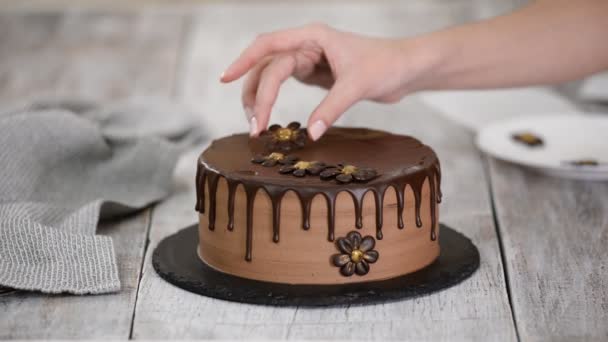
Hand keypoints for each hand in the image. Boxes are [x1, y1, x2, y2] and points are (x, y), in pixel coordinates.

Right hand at [221, 23, 432, 139]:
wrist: (406, 69)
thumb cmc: (387, 65)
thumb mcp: (358, 86)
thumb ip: (332, 108)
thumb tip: (310, 134)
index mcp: (312, 37)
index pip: (269, 46)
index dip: (244, 61)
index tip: (226, 79)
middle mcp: (306, 46)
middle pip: (266, 66)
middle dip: (255, 94)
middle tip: (253, 125)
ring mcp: (308, 60)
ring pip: (272, 76)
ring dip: (260, 98)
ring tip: (256, 125)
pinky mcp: (314, 75)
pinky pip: (285, 85)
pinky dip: (274, 100)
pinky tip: (268, 117)